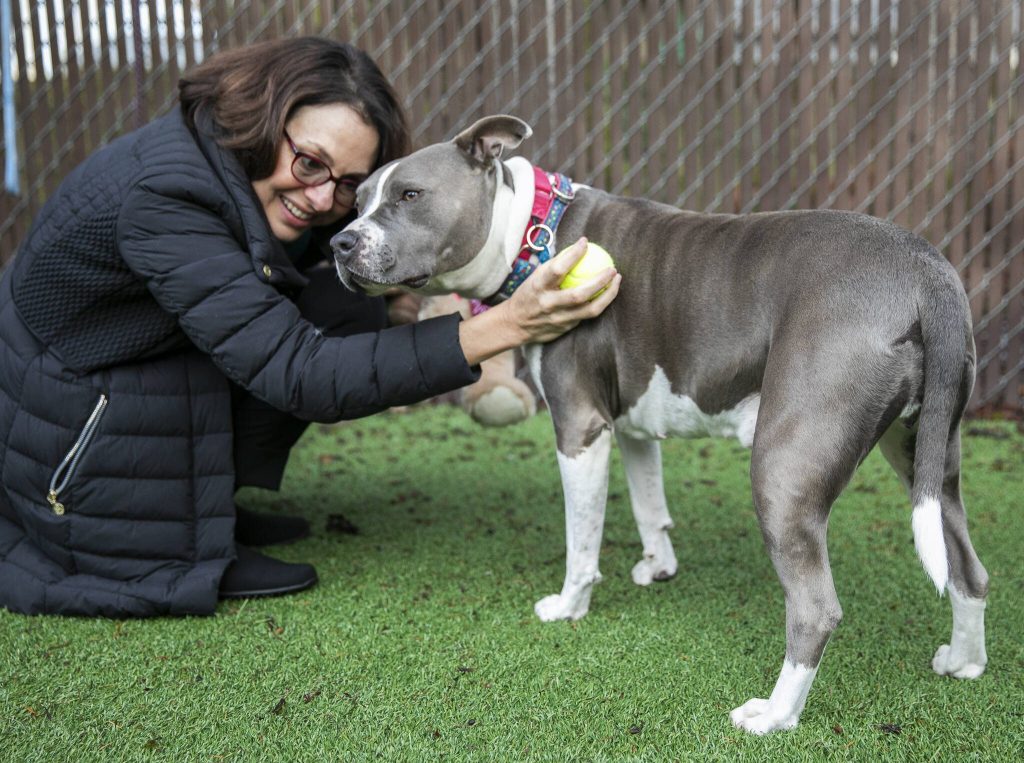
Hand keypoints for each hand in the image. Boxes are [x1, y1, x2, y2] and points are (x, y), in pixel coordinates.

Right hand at [504, 237, 620, 343]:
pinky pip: (587, 315)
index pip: (558, 269)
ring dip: (608, 294)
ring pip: (590, 309)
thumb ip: (554, 266)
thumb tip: (577, 248)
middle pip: (578, 294)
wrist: (515, 324)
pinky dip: (600, 303)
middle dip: (599, 281)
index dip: (573, 254)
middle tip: (612, 269)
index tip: (585, 242)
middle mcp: (548, 304)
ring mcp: (558, 318)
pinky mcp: (566, 328)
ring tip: (617, 280)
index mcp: (538, 287)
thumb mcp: (535, 277)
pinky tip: (608, 292)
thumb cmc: (529, 294)